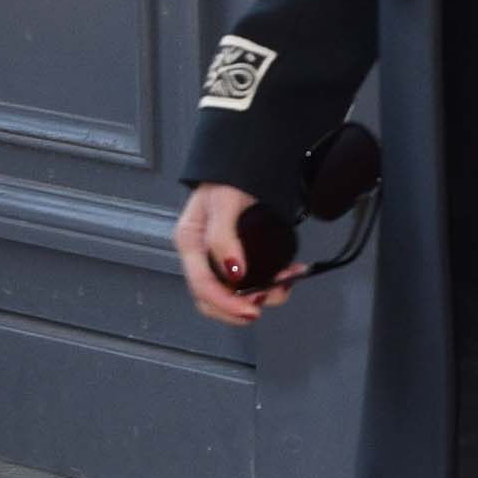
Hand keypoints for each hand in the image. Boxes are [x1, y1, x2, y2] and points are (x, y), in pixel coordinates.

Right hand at [174, 183, 299, 326]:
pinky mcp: (237, 259)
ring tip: (284, 284)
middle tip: (269, 297)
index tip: (251, 310)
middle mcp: (202, 257)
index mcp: (190, 244)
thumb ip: (223, 237)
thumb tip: (234, 273)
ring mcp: (219, 260)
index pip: (202, 286)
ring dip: (262, 296)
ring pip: (234, 294)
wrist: (241, 167)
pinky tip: (287, 276)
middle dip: (242, 307)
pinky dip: (270, 284)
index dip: (226, 304)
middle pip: (213, 299)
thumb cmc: (226, 181)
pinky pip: (249, 281)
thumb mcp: (223, 202)